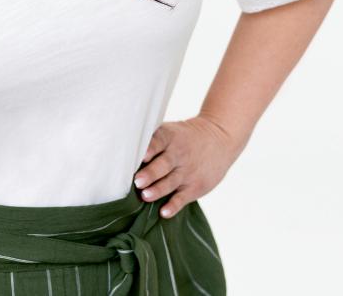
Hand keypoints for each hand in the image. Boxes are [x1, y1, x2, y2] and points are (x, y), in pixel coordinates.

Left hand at [132, 114, 246, 218]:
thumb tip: (122, 147)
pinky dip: (173, 206)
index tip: (141, 156)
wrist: (219, 139)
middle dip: (150, 173)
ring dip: (158, 190)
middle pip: (163, 164)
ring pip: (171, 182)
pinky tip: (164, 212)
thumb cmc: (184, 136)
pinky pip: (182, 198)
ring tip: (145, 196)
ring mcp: (188, 171)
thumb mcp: (171, 130)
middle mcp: (179, 154)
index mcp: (170, 137)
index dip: (150, 149)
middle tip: (138, 181)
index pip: (159, 142)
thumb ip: (151, 139)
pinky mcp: (195, 186)